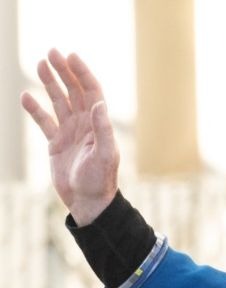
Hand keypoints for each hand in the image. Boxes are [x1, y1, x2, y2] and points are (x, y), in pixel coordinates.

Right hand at [20, 50, 119, 225]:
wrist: (88, 202)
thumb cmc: (99, 180)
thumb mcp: (104, 154)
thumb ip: (103, 129)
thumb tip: (99, 103)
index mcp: (98, 124)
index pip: (91, 91)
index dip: (82, 73)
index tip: (71, 56)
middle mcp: (85, 124)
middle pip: (74, 91)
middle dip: (64, 71)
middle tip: (51, 52)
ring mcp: (70, 132)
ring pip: (58, 102)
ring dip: (49, 83)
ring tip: (39, 64)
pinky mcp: (56, 143)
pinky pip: (44, 121)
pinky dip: (35, 109)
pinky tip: (26, 96)